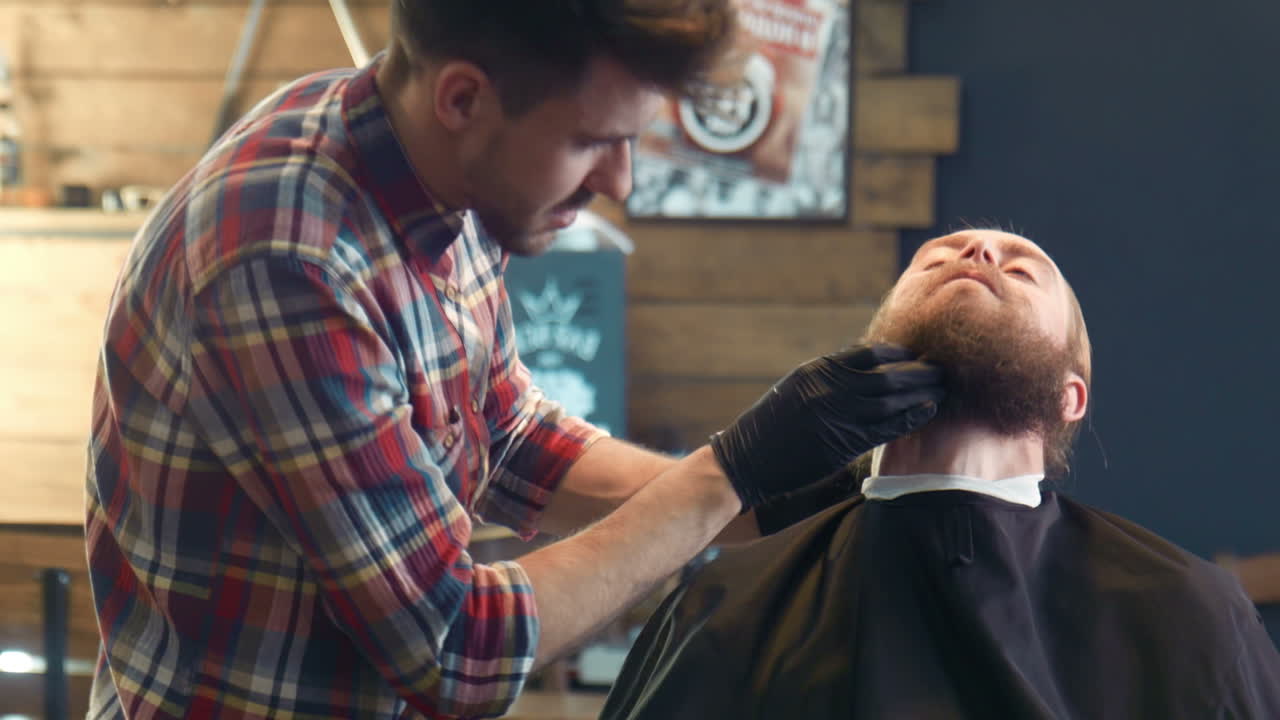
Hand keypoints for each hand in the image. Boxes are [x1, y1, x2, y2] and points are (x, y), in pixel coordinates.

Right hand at [710, 344, 943, 509]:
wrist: (743, 461)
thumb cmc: (769, 428)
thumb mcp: (794, 391)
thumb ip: (827, 381)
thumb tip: (864, 373)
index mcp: (816, 371)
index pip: (868, 353)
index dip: (898, 352)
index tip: (915, 355)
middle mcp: (828, 390)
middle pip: (887, 374)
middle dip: (919, 371)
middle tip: (942, 370)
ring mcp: (835, 417)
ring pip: (892, 400)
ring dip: (922, 393)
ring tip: (943, 389)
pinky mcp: (841, 445)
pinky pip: (886, 428)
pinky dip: (910, 417)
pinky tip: (927, 411)